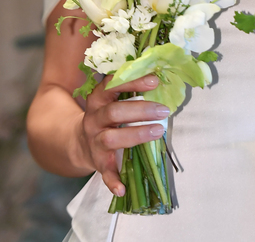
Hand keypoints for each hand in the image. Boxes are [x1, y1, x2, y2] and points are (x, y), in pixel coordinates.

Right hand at [78, 74, 169, 196]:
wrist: (79, 142)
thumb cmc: (106, 116)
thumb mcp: (111, 99)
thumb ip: (129, 90)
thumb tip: (160, 77)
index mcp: (99, 99)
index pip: (113, 85)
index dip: (133, 82)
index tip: (154, 80)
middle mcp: (94, 119)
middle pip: (114, 112)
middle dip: (140, 110)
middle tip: (163, 110)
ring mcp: (94, 141)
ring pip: (111, 138)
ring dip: (135, 135)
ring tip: (158, 132)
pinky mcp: (98, 162)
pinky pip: (104, 172)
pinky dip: (113, 181)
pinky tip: (123, 188)